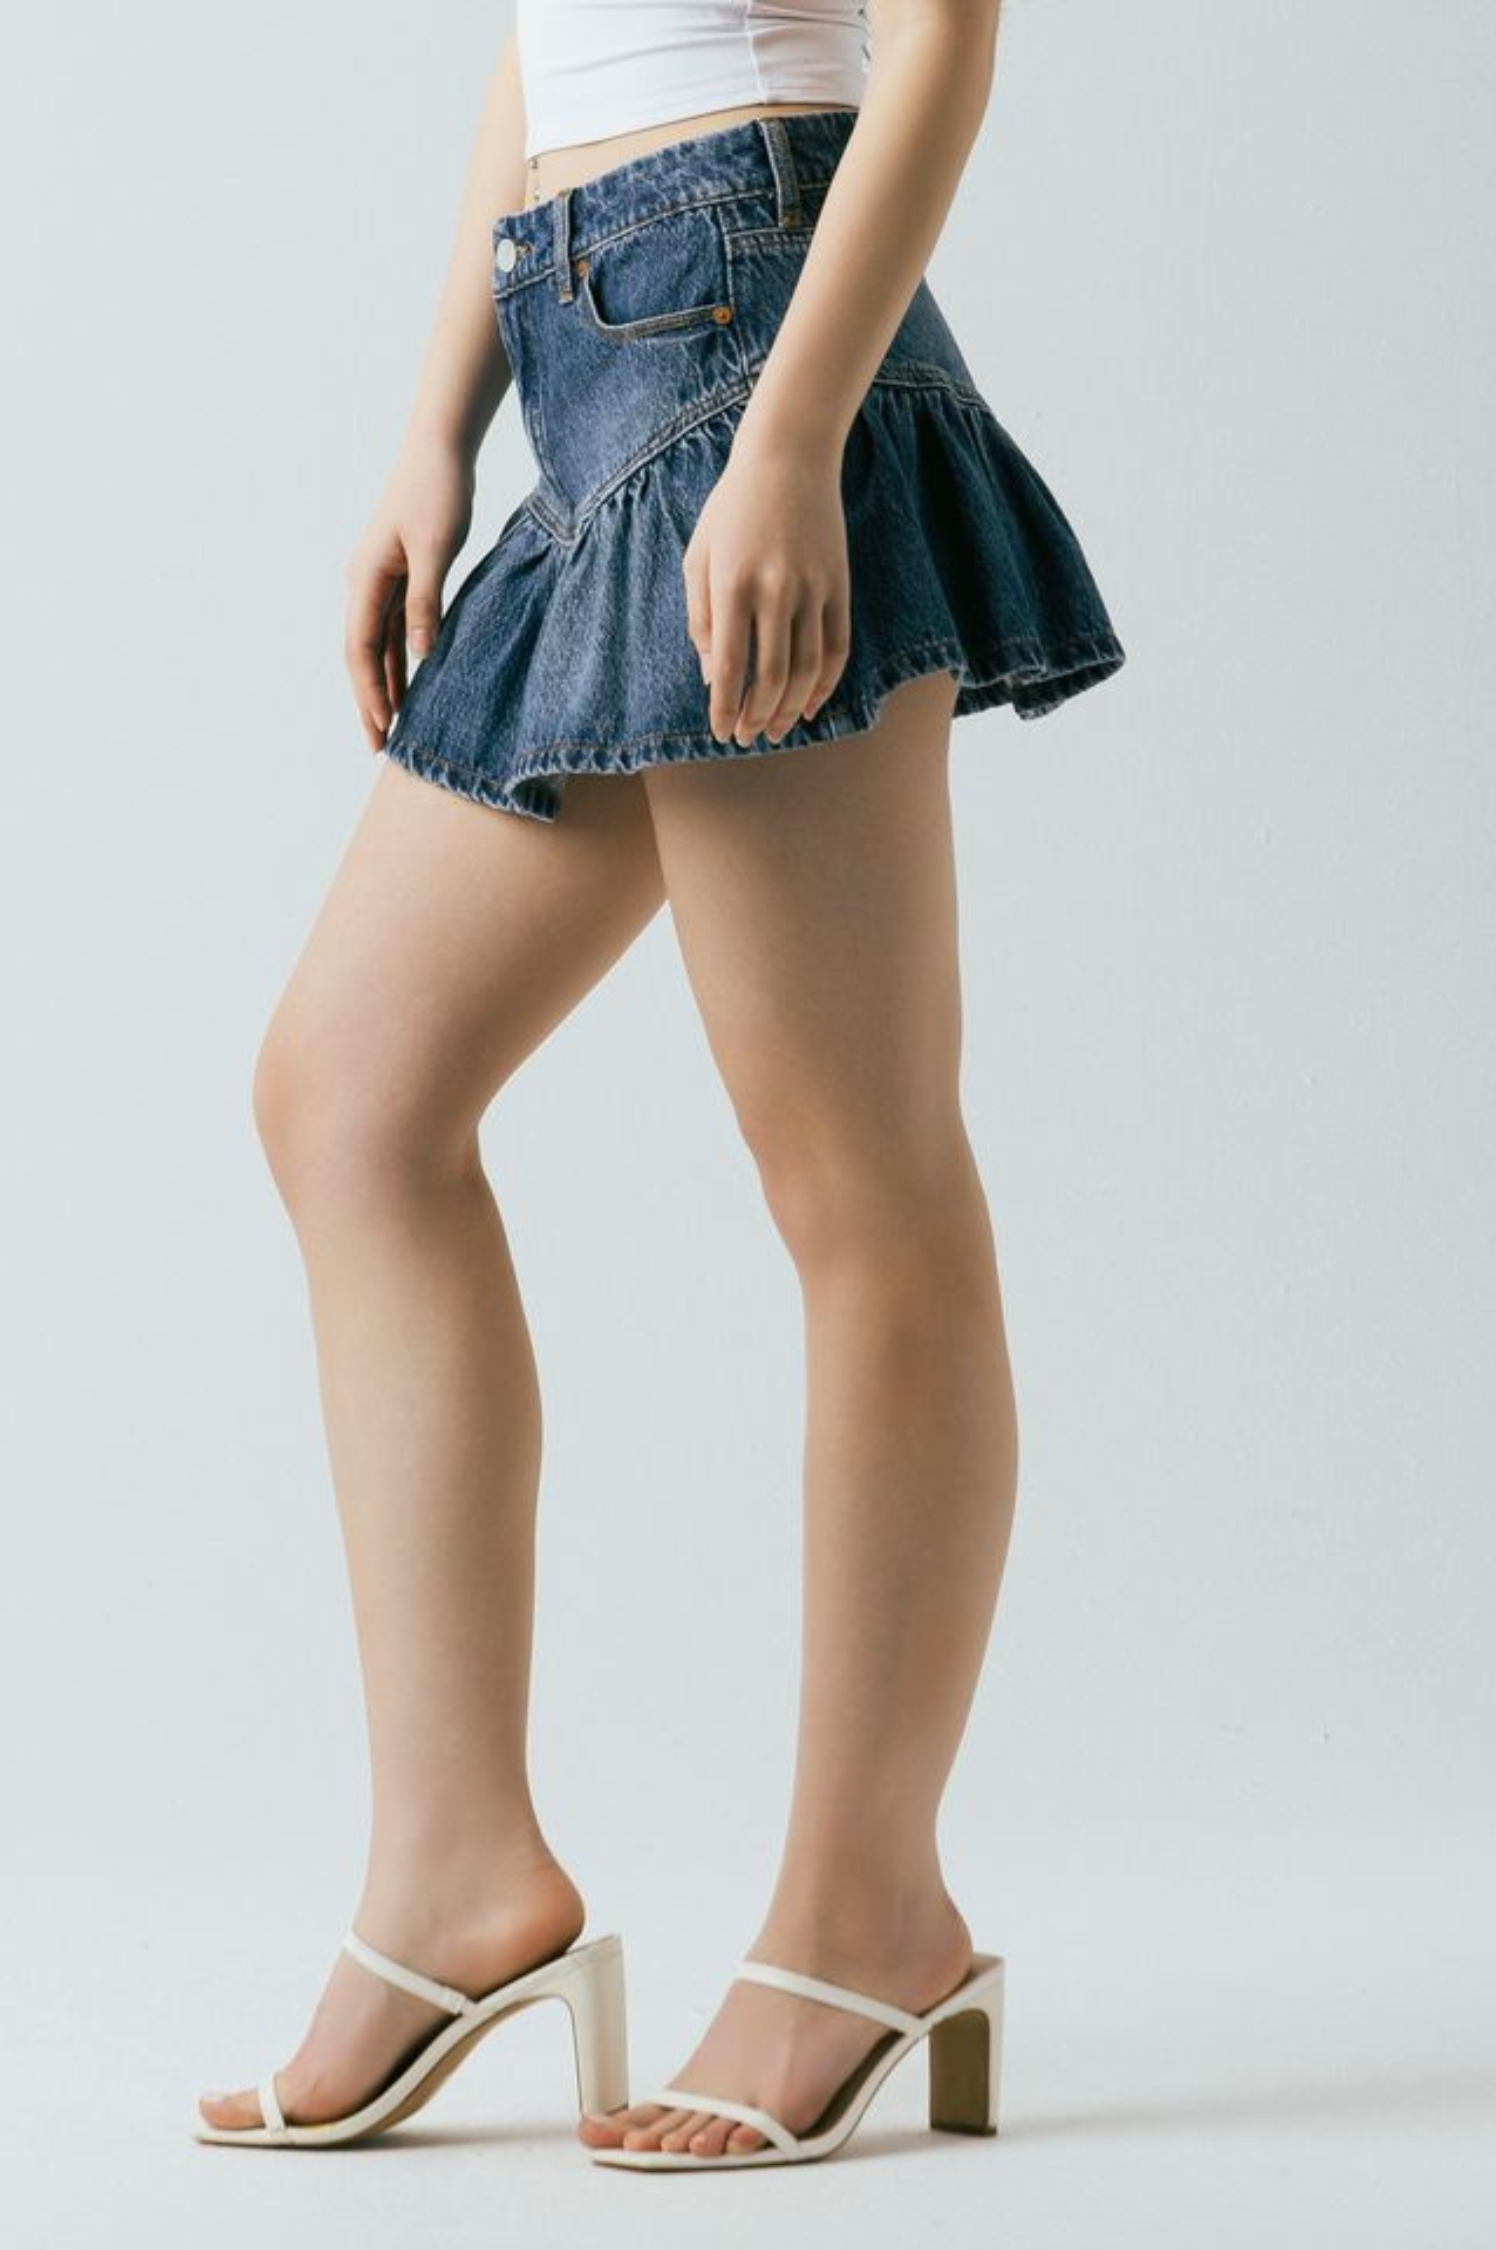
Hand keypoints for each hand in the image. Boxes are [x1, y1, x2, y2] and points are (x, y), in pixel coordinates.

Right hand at [344, 434, 476, 753]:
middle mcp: (364, 582)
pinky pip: (394, 629)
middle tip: (379, 746)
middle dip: (369, 701)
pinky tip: (409, 686)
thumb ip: (426, 603)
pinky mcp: (400, 576)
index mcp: (365, 577)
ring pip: (377, 646)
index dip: (369, 693)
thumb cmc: (438, 492)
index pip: (360, 649)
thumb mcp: (437, 550)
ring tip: (394, 726)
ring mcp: (380, 580)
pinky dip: (398, 661)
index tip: (381, 729)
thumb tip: (418, 656)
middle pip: (361, 655)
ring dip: (384, 685)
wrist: (439, 448)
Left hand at [682, 434, 851, 746]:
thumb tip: (712, 677)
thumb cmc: (732, 508)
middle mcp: (776, 590)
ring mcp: (813, 588)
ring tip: (776, 729)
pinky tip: (810, 705)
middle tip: (748, 738)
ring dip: (790, 708)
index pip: (731, 665)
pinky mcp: (840, 585)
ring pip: (808, 669)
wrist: (789, 457)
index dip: (726, 708)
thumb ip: (701, 618)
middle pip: (772, 676)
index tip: (722, 733)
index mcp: (733, 584)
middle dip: (758, 716)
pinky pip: (837, 647)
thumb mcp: (699, 556)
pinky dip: (826, 684)